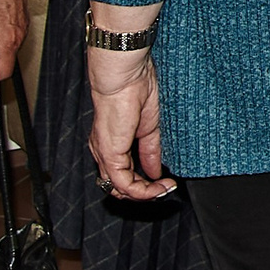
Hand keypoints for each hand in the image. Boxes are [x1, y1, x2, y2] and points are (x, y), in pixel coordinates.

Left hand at [88, 49, 176, 200]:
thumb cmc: (136, 88)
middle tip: (166, 189)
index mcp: (111, 143)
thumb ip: (150, 151)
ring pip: (120, 190)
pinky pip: (124, 185)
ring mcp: (104, 154)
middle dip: (144, 193)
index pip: (123, 174)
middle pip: (119, 187)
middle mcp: (103, 151)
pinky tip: (159, 186)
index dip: (143, 183)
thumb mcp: (149, 127)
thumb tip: (156, 172)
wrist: (126, 75)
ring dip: (146, 195)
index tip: (166, 181)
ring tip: (165, 188)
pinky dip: (144, 191)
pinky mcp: (110, 155)